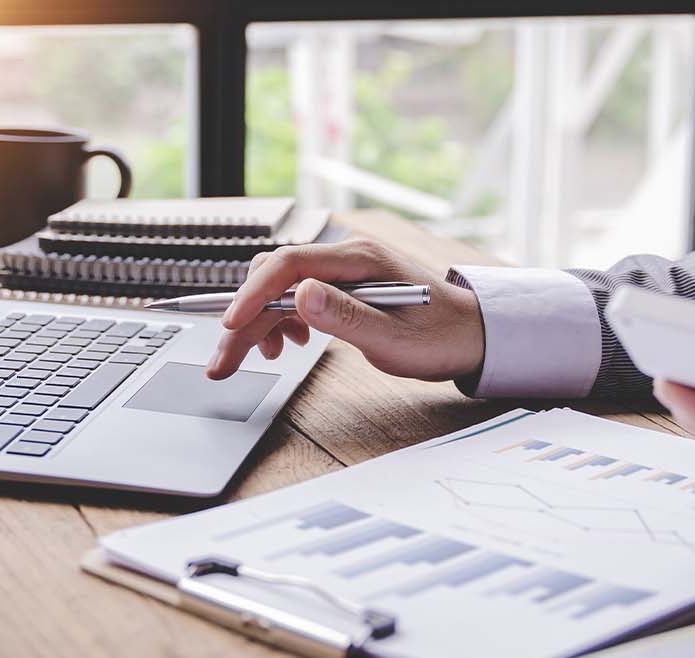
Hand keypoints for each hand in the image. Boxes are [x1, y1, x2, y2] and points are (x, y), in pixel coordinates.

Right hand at [206, 238, 484, 381]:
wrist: (471, 334)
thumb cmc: (441, 337)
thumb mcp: (395, 339)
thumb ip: (346, 317)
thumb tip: (300, 294)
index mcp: (359, 259)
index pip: (289, 264)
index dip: (253, 294)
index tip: (232, 325)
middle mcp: (345, 256)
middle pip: (275, 278)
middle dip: (244, 319)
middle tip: (223, 363)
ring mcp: (341, 270)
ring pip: (279, 288)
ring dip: (258, 322)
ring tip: (260, 357)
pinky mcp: (340, 286)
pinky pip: (295, 295)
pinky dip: (279, 319)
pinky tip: (286, 343)